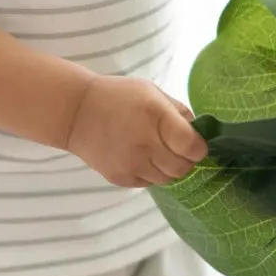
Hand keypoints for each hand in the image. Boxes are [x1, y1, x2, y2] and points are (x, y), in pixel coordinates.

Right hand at [66, 76, 208, 188]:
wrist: (77, 113)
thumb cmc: (118, 97)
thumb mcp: (151, 92)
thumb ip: (178, 111)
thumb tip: (198, 132)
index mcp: (156, 116)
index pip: (191, 146)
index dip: (198, 147)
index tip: (194, 143)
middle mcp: (145, 143)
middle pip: (182, 167)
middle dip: (186, 160)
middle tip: (177, 149)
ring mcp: (131, 164)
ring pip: (167, 179)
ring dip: (168, 168)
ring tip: (157, 152)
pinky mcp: (120, 178)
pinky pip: (149, 183)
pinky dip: (150, 173)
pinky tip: (140, 157)